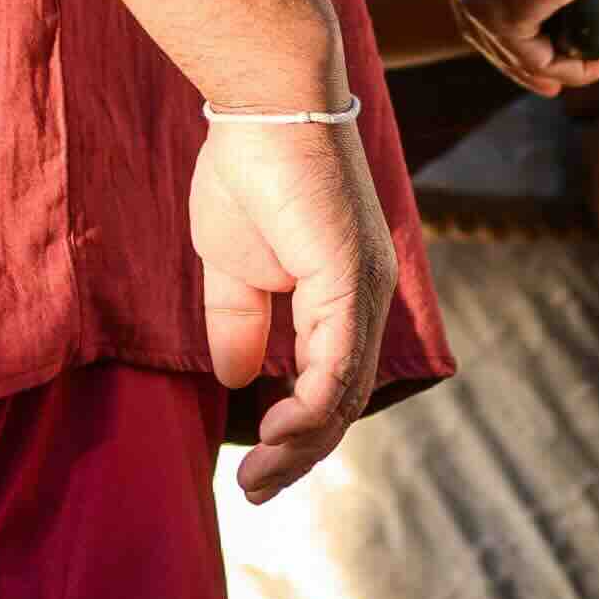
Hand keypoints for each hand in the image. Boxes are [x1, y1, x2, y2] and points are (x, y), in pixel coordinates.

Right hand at [192, 106, 398, 498]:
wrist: (261, 107)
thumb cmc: (248, 172)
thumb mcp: (233, 269)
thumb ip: (239, 324)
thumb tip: (239, 381)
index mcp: (343, 293)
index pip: (334, 382)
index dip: (298, 432)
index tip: (256, 468)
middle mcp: (366, 296)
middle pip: (346, 401)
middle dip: (300, 455)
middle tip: (255, 492)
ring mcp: (363, 289)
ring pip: (347, 394)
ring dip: (303, 445)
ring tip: (262, 477)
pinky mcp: (349, 278)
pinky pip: (341, 362)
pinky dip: (314, 408)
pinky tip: (280, 432)